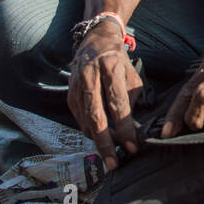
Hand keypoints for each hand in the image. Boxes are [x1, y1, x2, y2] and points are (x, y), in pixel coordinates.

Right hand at [67, 22, 143, 170]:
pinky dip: (88, 130)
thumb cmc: (118, 60)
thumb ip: (132, 101)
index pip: (118, 105)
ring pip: (85, 119)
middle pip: (97, 116)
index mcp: (111, 68)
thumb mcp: (132, 75)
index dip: (125, 128)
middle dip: (106, 143)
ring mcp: (77, 84)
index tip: (133, 147)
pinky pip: (78, 116)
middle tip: (114, 163)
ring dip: (97, 140)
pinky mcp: (69, 91)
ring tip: (110, 154)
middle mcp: (91, 75)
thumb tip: (135, 130)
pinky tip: (98, 138)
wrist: (95, 40)